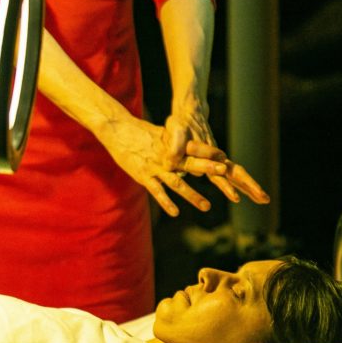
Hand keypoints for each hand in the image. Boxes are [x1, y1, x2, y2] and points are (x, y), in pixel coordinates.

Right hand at [97, 114, 231, 216]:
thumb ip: (174, 142)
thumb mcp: (159, 133)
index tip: (224, 157)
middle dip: (207, 168)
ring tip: (207, 206)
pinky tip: (175, 212)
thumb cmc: (138, 131)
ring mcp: (155, 167)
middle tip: (223, 173)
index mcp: (171, 145)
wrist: (116, 130)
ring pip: (176, 183)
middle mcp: (166, 157)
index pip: (194, 148)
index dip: (209, 152)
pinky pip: (157, 191)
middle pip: (190, 163)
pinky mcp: (143, 175)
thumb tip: (187, 146)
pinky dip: (166, 202)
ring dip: (192, 195)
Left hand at [165, 103, 269, 206]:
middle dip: (250, 186)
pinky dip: (240, 184)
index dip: (226, 185)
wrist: (189, 113)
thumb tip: (170, 161)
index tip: (235, 198)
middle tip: (265, 198)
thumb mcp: (175, 132)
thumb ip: (175, 145)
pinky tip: (249, 193)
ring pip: (237, 175)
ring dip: (250, 187)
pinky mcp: (214, 161)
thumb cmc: (180, 124)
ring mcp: (218, 159)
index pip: (220, 172)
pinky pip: (230, 175)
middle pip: (237, 173)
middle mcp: (216, 157)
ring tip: (265, 199)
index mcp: (207, 153)